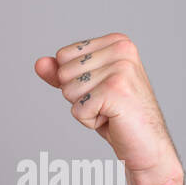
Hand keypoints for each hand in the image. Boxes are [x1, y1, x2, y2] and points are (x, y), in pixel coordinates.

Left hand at [34, 33, 182, 184]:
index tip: (100, 89)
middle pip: (63, 73)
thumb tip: (39, 63)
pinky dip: (88, 121)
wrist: (146, 143)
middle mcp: (122, 49)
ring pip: (68, 91)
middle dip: (77, 95)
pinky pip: (77, 109)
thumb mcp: (86, 89)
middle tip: (106, 103)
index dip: (73, 80)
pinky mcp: (116, 90)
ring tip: (110, 110)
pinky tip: (112, 119)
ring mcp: (121, 68)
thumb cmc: (117, 114)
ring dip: (84, 108)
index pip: (63, 56)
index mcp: (117, 41)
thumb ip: (62, 74)